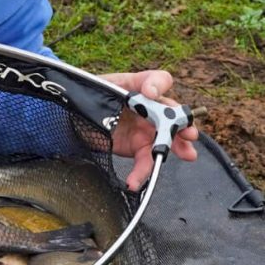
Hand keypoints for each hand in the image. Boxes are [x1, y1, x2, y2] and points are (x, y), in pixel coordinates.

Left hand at [102, 70, 198, 191]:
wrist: (74, 118)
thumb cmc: (95, 95)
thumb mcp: (108, 83)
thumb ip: (131, 83)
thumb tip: (151, 92)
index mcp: (143, 90)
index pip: (160, 82)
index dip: (159, 86)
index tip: (152, 94)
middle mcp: (150, 110)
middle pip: (172, 116)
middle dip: (184, 125)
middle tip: (189, 133)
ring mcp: (145, 131)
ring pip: (165, 142)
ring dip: (177, 149)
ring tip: (188, 154)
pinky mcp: (136, 149)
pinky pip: (144, 162)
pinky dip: (141, 174)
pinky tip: (135, 182)